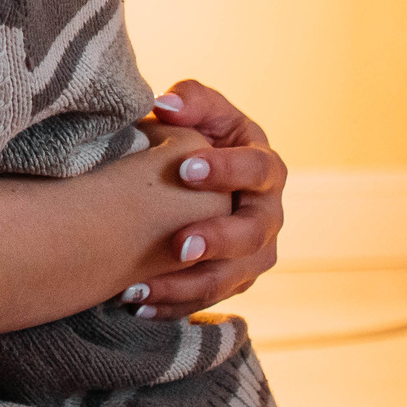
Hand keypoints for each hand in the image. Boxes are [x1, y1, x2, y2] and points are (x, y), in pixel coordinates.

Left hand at [129, 79, 285, 318]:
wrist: (197, 177)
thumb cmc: (199, 134)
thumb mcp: (201, 111)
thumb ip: (190, 101)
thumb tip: (166, 106)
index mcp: (265, 167)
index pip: (255, 168)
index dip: (225, 170)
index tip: (185, 169)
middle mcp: (267, 215)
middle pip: (252, 234)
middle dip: (217, 240)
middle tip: (179, 244)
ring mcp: (253, 254)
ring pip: (231, 278)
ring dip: (187, 285)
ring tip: (140, 287)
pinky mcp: (232, 280)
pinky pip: (207, 300)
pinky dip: (174, 305)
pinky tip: (139, 306)